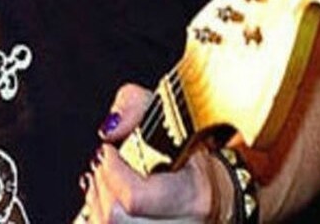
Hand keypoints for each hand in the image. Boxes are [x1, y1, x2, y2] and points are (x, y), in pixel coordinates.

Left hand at [74, 83, 231, 223]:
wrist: (221, 188)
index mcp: (195, 196)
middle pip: (118, 220)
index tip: (108, 150)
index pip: (135, 198)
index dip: (112, 171)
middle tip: (106, 165)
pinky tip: (108, 199)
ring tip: (106, 180)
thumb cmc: (194, 149)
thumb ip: (135, 106)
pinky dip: (101, 216)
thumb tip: (110, 130)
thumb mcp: (171, 113)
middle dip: (103, 186)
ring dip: (99, 202)